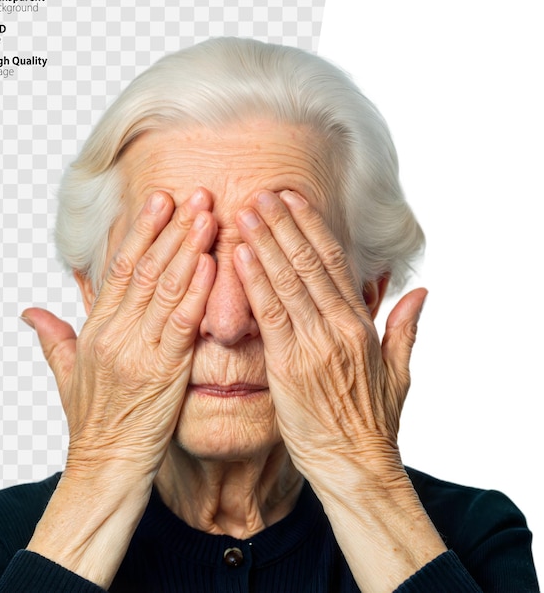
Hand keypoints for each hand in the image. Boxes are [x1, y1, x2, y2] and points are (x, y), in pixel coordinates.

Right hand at [22, 188, 216, 479]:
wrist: (106, 464)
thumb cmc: (92, 421)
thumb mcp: (65, 374)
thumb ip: (52, 336)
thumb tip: (30, 310)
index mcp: (95, 329)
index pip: (118, 269)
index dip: (140, 233)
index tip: (159, 202)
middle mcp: (116, 333)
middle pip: (144, 269)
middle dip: (170, 229)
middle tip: (193, 195)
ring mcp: (139, 350)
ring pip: (164, 289)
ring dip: (187, 249)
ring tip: (206, 216)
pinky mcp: (164, 372)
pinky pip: (181, 324)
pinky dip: (195, 292)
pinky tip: (210, 264)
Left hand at [233, 189, 423, 487]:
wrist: (355, 465)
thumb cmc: (373, 422)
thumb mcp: (399, 372)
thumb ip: (404, 327)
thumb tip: (419, 292)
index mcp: (362, 325)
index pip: (336, 263)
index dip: (313, 227)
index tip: (294, 200)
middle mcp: (340, 327)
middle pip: (309, 263)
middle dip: (283, 224)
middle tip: (261, 193)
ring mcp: (315, 344)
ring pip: (288, 280)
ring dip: (266, 242)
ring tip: (246, 211)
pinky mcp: (289, 366)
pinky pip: (269, 314)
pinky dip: (254, 282)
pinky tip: (240, 255)